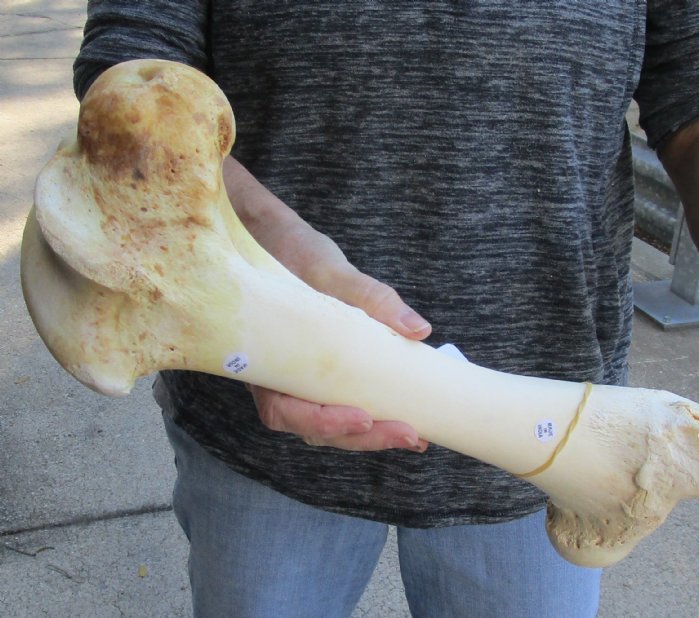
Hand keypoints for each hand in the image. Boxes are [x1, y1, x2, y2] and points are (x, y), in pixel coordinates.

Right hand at [245, 205, 430, 451]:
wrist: (273, 237)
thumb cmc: (289, 251)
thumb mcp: (327, 268)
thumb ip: (370, 297)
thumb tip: (419, 329)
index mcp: (264, 358)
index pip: (285, 411)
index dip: (323, 423)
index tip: (363, 418)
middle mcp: (277, 377)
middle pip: (312, 427)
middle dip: (361, 437)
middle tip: (410, 435)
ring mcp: (298, 377)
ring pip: (328, 421)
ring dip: (369, 433)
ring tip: (414, 435)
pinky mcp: (320, 370)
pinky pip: (340, 399)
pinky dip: (372, 411)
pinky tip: (405, 414)